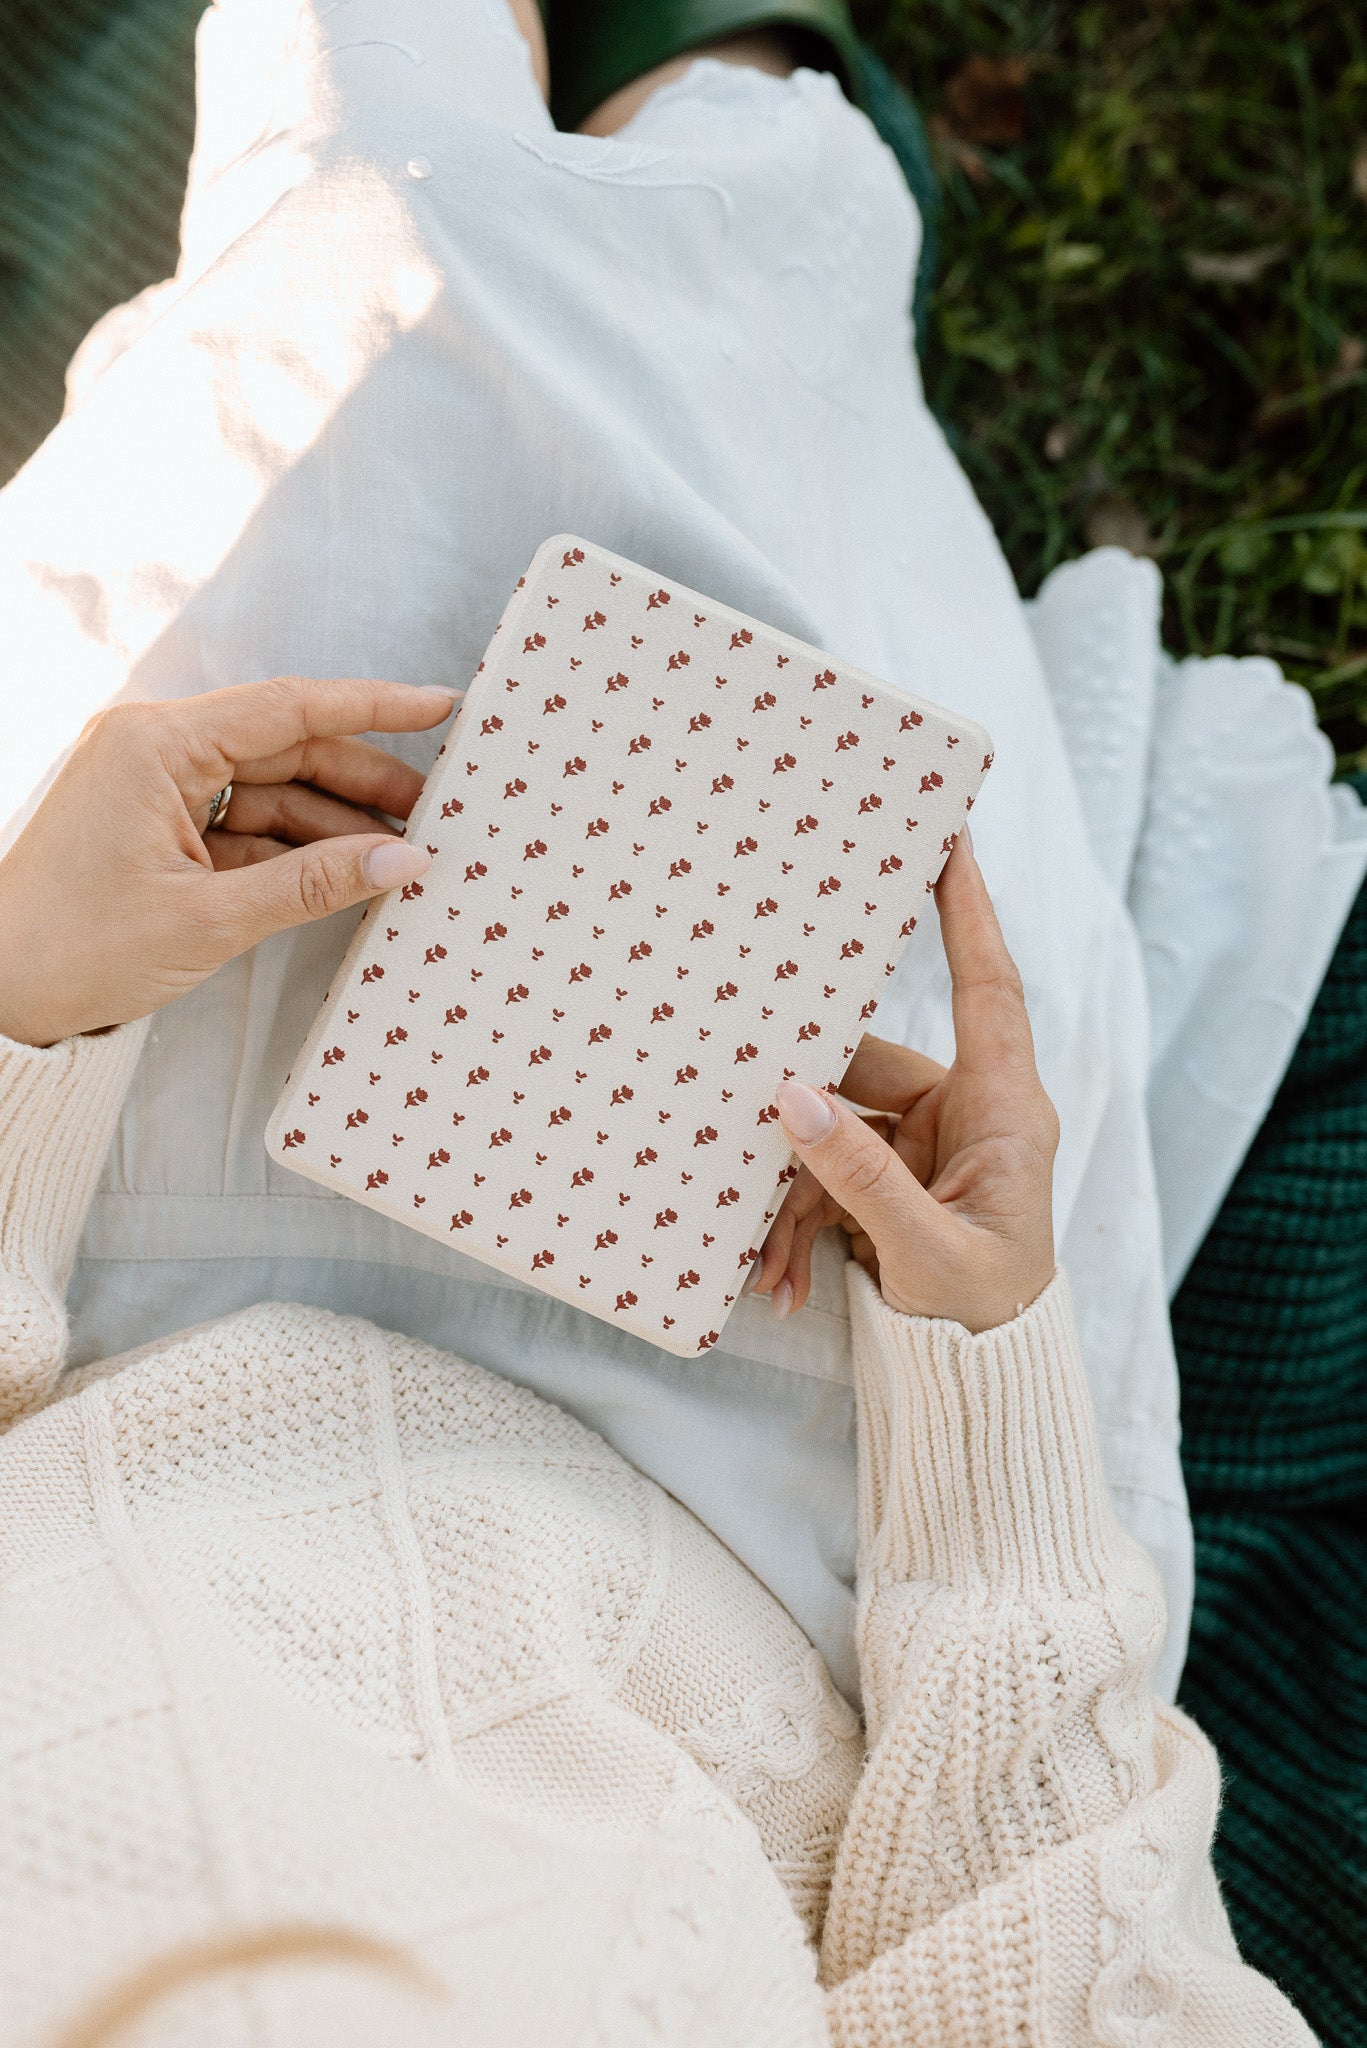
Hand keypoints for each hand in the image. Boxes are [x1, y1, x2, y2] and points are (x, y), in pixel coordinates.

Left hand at [0, 677, 456, 1046]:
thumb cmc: (75, 948)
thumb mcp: (209, 919)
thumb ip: (313, 884)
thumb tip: (403, 859)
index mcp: (158, 744)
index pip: (290, 708)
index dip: (374, 707)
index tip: (441, 707)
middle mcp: (155, 749)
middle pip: (286, 747)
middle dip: (362, 780)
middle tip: (435, 810)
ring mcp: (153, 787)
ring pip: (270, 789)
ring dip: (332, 822)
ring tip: (400, 853)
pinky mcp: (154, 827)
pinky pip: (242, 824)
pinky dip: (292, 849)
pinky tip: (345, 873)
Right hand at [753, 833, 1058, 1333]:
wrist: (984, 1392)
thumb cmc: (986, 1324)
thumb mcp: (929, 1253)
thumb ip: (859, 1177)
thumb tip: (794, 1098)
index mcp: (1005, 1111)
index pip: (986, 987)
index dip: (967, 911)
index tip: (948, 837)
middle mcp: (966, 1116)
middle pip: (867, 1065)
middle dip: (805, 1110)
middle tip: (748, 1115)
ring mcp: (925, 1150)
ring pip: (833, 1130)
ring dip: (795, 1195)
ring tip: (772, 1264)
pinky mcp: (890, 1185)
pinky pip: (827, 1180)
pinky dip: (800, 1228)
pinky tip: (783, 1284)